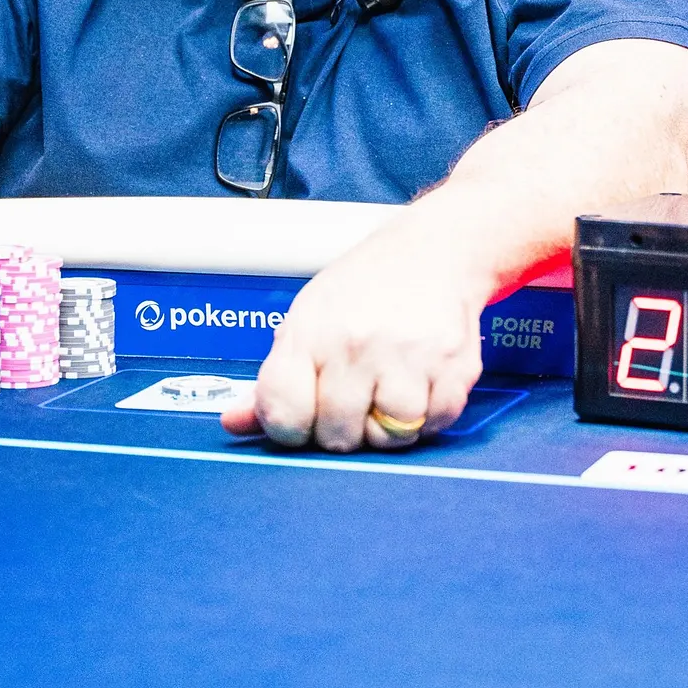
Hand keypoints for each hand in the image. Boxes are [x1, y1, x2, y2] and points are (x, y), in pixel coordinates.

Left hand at [222, 217, 486, 451]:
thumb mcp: (306, 321)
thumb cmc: (362, 291)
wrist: (435, 250)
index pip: (283, 414)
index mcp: (310, 332)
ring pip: (388, 438)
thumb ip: (273, 380)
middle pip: (336, 436)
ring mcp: (408, 356)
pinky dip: (427, 418)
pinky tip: (419, 386)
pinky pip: (434, 425)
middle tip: (353, 400)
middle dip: (341, 430)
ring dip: (387, 428)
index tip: (304, 416)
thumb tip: (233, 423)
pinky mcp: (454, 366)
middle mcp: (356, 343)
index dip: (289, 429)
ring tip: (386, 394)